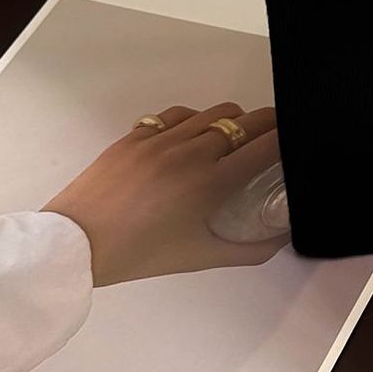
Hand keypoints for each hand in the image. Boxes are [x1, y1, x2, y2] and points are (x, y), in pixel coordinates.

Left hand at [43, 103, 290, 286]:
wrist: (75, 244)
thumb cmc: (141, 254)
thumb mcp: (200, 258)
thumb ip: (247, 250)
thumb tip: (281, 239)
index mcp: (212, 183)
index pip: (266, 146)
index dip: (288, 139)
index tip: (297, 142)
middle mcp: (191, 152)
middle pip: (245, 121)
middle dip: (268, 125)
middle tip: (275, 137)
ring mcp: (161, 139)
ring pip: (213, 113)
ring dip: (233, 120)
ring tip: (234, 135)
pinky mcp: (136, 135)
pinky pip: (176, 115)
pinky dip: (193, 120)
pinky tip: (192, 133)